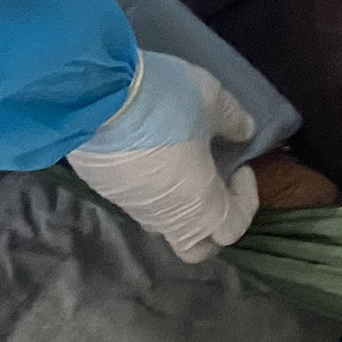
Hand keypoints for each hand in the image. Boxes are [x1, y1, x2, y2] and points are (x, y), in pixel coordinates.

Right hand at [64, 53, 260, 261]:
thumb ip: (234, 120)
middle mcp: (163, 218)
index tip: (242, 167)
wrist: (94, 95)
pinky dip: (150, 183)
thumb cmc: (166, 103)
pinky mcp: (103, 189)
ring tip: (181, 156)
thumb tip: (245, 132)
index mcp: (198, 208)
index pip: (233, 229)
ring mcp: (129, 206)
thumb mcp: (211, 99)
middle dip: (211, 225)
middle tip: (216, 184)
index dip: (246, 202)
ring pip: (162, 220)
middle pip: (194, 245)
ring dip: (179, 199)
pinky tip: (148, 148)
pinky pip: (136, 197)